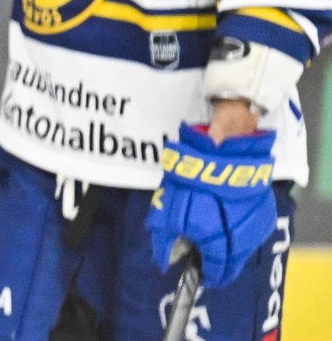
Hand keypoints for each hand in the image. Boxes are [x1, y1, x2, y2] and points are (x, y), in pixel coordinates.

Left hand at [147, 125, 275, 286]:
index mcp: (214, 235)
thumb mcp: (166, 208)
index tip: (206, 278)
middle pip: (235, 261)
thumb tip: (162, 262)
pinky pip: (254, 231)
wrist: (222, 149)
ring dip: (235, 253)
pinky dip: (244, 235)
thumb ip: (164, 237)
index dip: (211, 274)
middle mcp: (239, 234)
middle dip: (224, 269)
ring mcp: (255, 222)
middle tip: (216, 272)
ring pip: (246, 247)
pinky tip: (235, 232)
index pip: (216, 266)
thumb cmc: (190, 178)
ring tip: (224, 254)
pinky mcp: (265, 209)